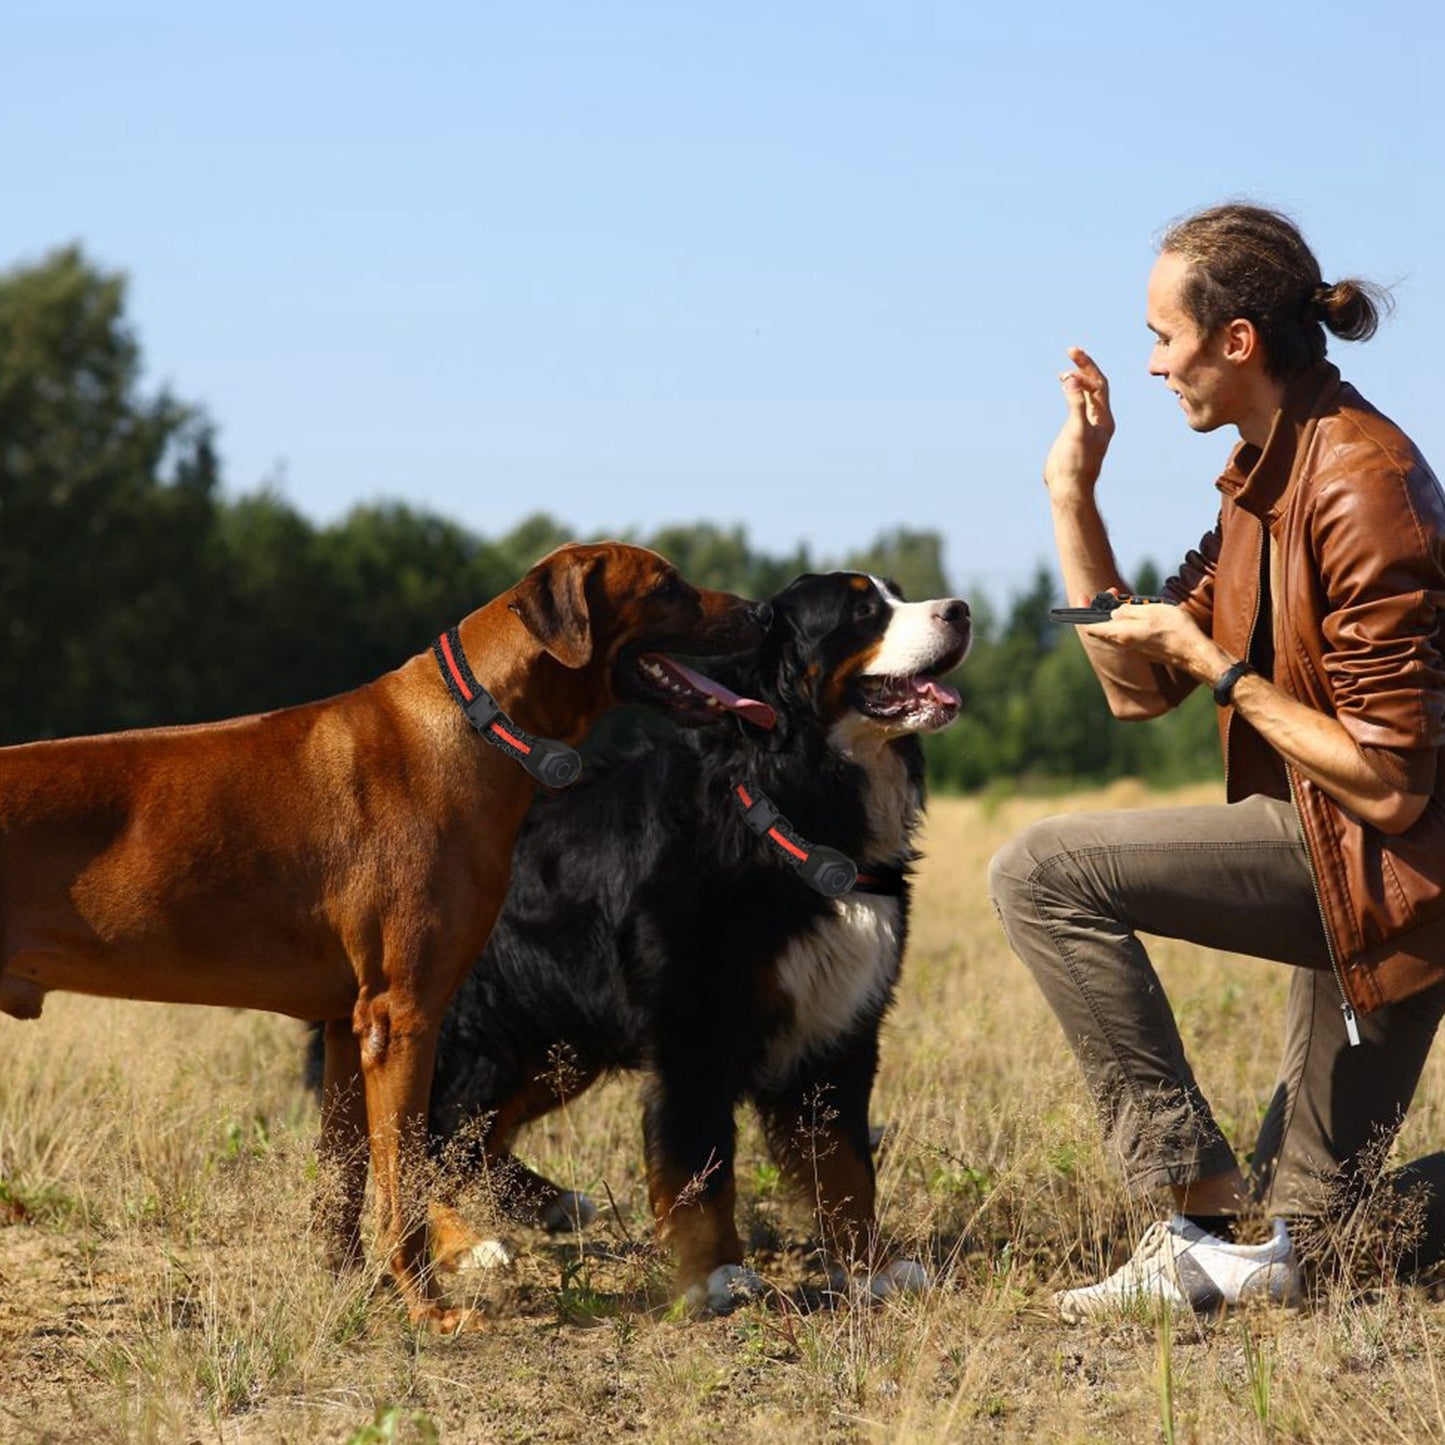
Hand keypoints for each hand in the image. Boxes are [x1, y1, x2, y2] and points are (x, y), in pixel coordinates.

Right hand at [1043, 347, 1115, 498]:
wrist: (1069, 488)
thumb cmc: (1075, 463)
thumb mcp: (1076, 431)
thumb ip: (1075, 405)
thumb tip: (1073, 380)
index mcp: (1104, 419)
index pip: (1099, 384)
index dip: (1087, 367)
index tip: (1073, 353)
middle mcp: (1099, 420)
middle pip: (1095, 387)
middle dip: (1084, 369)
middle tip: (1070, 352)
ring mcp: (1087, 425)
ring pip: (1087, 396)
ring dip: (1078, 380)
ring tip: (1064, 370)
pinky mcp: (1075, 432)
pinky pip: (1077, 406)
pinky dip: (1071, 393)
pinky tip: (1063, 387)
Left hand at [1082, 598, 1225, 682]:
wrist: (1195, 653)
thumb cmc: (1176, 630)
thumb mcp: (1152, 611)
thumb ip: (1129, 611)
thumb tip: (1115, 613)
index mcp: (1121, 634)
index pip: (1090, 627)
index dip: (1083, 611)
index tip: (1083, 597)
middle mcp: (1124, 643)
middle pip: (1102, 625)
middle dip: (1104, 606)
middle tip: (1113, 591)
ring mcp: (1133, 647)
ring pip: (1116, 627)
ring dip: (1118, 611)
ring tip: (1129, 598)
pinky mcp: (1143, 648)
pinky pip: (1128, 631)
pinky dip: (1129, 619)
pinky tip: (1141, 609)